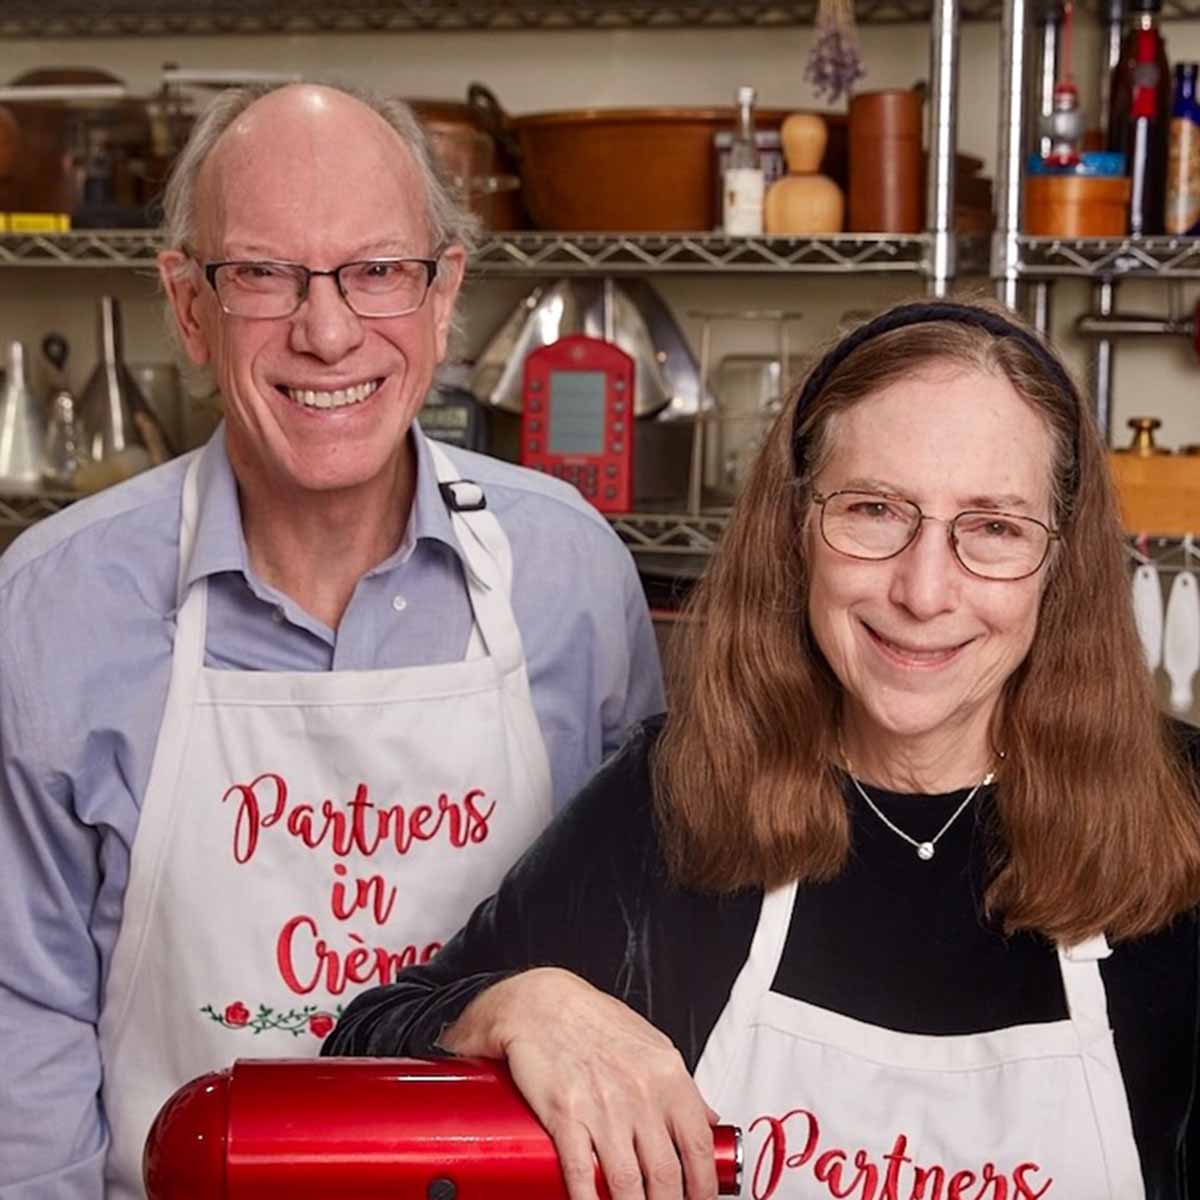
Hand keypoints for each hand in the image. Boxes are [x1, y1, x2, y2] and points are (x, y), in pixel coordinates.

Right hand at [441, 967, 717, 1199]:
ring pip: (628, 1184)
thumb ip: (682, 1086)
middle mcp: (639, 1094)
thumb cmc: (596, 1023)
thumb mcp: (653, 1046)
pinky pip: (581, 1174)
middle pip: (666, 1175)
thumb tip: (710, 1120)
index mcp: (667, 1076)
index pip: (699, 1146)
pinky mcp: (565, 1116)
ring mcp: (602, 1108)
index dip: (704, 1187)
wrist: (541, 1004)